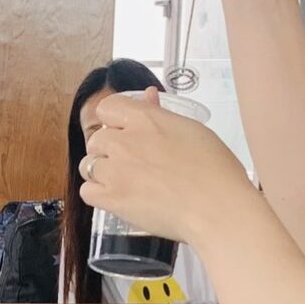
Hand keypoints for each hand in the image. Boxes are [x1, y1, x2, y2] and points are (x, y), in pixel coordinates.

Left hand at [77, 90, 255, 244]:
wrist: (217, 208)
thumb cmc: (215, 170)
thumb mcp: (192, 130)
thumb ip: (161, 113)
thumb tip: (147, 95)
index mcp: (146, 120)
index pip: (107, 107)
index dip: (114, 121)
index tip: (125, 131)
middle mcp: (125, 141)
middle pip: (97, 139)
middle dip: (109, 150)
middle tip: (131, 163)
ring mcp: (116, 171)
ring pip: (88, 165)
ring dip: (102, 172)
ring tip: (126, 182)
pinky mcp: (112, 199)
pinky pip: (87, 192)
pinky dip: (98, 195)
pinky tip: (117, 197)